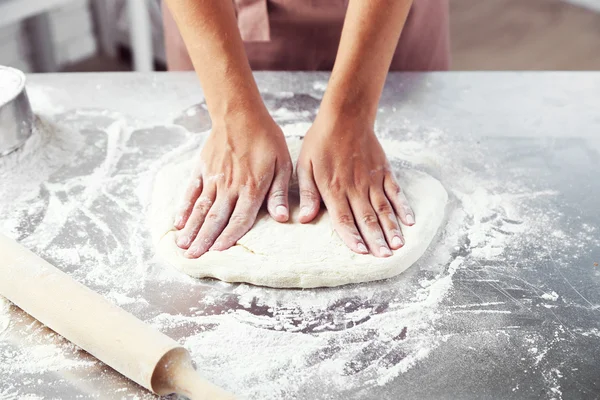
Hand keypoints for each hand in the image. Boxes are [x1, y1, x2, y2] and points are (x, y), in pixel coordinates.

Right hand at [173, 112, 291, 257]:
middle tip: (192, 259)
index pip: (239, 220)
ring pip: (200, 209)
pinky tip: (178, 222)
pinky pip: (191, 191)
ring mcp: (213, 178)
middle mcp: (229, 187)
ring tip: (182, 246)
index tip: (217, 254)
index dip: (228, 238)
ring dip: (191, 229)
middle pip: (215, 220)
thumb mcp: (283, 164)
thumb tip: (281, 217)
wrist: (240, 113)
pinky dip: (184, 208)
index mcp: (251, 189)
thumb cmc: (266, 138)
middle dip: (204, 241)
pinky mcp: (202, 169)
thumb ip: (279, 192)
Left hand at [297, 112, 414, 256]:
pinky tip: (410, 222)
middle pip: (367, 219)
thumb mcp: (305, 166)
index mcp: (334, 189)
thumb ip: (309, 194)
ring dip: (391, 229)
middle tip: (385, 258)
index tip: (362, 253)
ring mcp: (372, 179)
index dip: (353, 238)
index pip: (344, 219)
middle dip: (376, 240)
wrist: (345, 116)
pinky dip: (403, 207)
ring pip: (383, 209)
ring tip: (398, 246)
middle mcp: (355, 188)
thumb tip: (305, 218)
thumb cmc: (321, 142)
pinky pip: (395, 192)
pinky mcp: (384, 171)